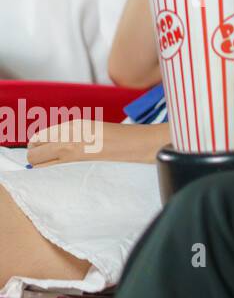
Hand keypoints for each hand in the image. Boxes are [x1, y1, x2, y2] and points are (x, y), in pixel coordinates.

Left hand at [26, 121, 169, 166]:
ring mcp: (71, 151)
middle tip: (44, 158)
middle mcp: (67, 137)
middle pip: (32, 153)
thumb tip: (48, 146)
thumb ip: (69, 134)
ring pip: (39, 164)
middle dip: (34, 157)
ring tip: (54, 165)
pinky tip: (63, 169)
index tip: (40, 149)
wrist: (136, 144)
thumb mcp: (90, 128)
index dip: (36, 145)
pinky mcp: (77, 163)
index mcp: (71, 126)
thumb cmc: (118, 137)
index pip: (37, 138)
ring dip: (42, 165)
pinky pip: (52, 170)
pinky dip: (51, 171)